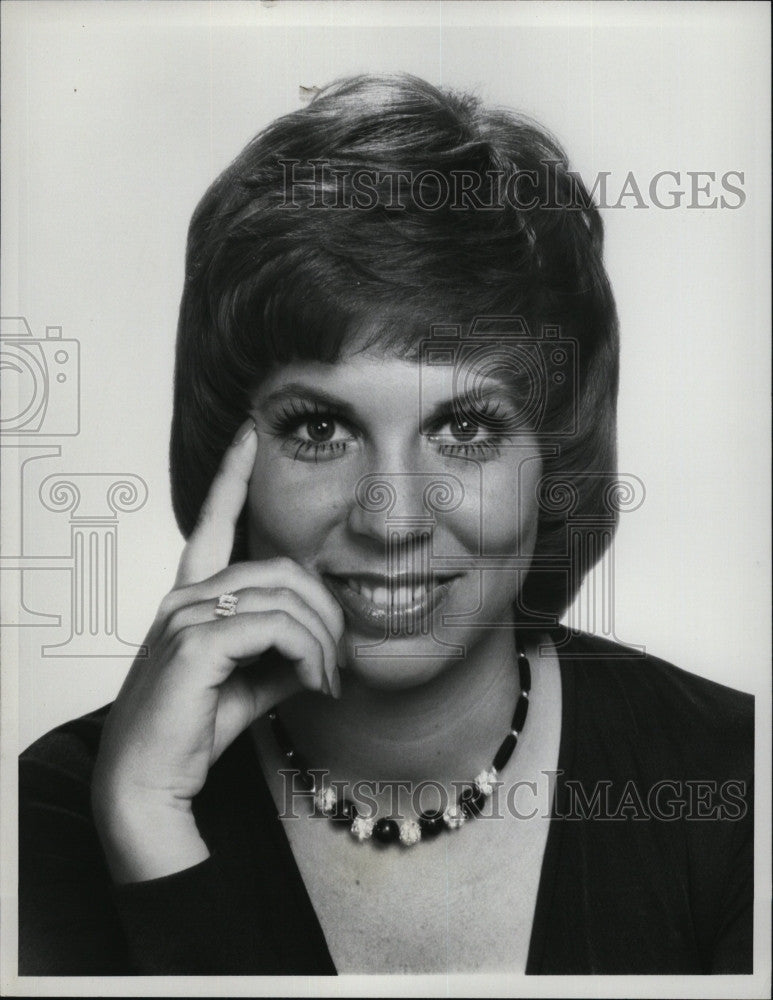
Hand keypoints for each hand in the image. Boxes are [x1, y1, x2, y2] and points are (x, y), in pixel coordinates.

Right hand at [91, 418, 343, 882]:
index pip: (214, 523)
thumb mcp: (250, 682)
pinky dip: (309, 654)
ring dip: (322, 641)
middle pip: (281, 570)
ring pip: (285, 598)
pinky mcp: (195, 643)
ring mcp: (185, 615)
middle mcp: (185, 596)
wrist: (147, 782)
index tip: (249, 434)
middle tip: (339, 660)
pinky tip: (316, 685)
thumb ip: (283, 653)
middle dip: (325, 611)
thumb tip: (325, 645)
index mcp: (192, 596)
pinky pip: (276, 628)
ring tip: (329, 681)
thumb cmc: (192, 729)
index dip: (232, 476)